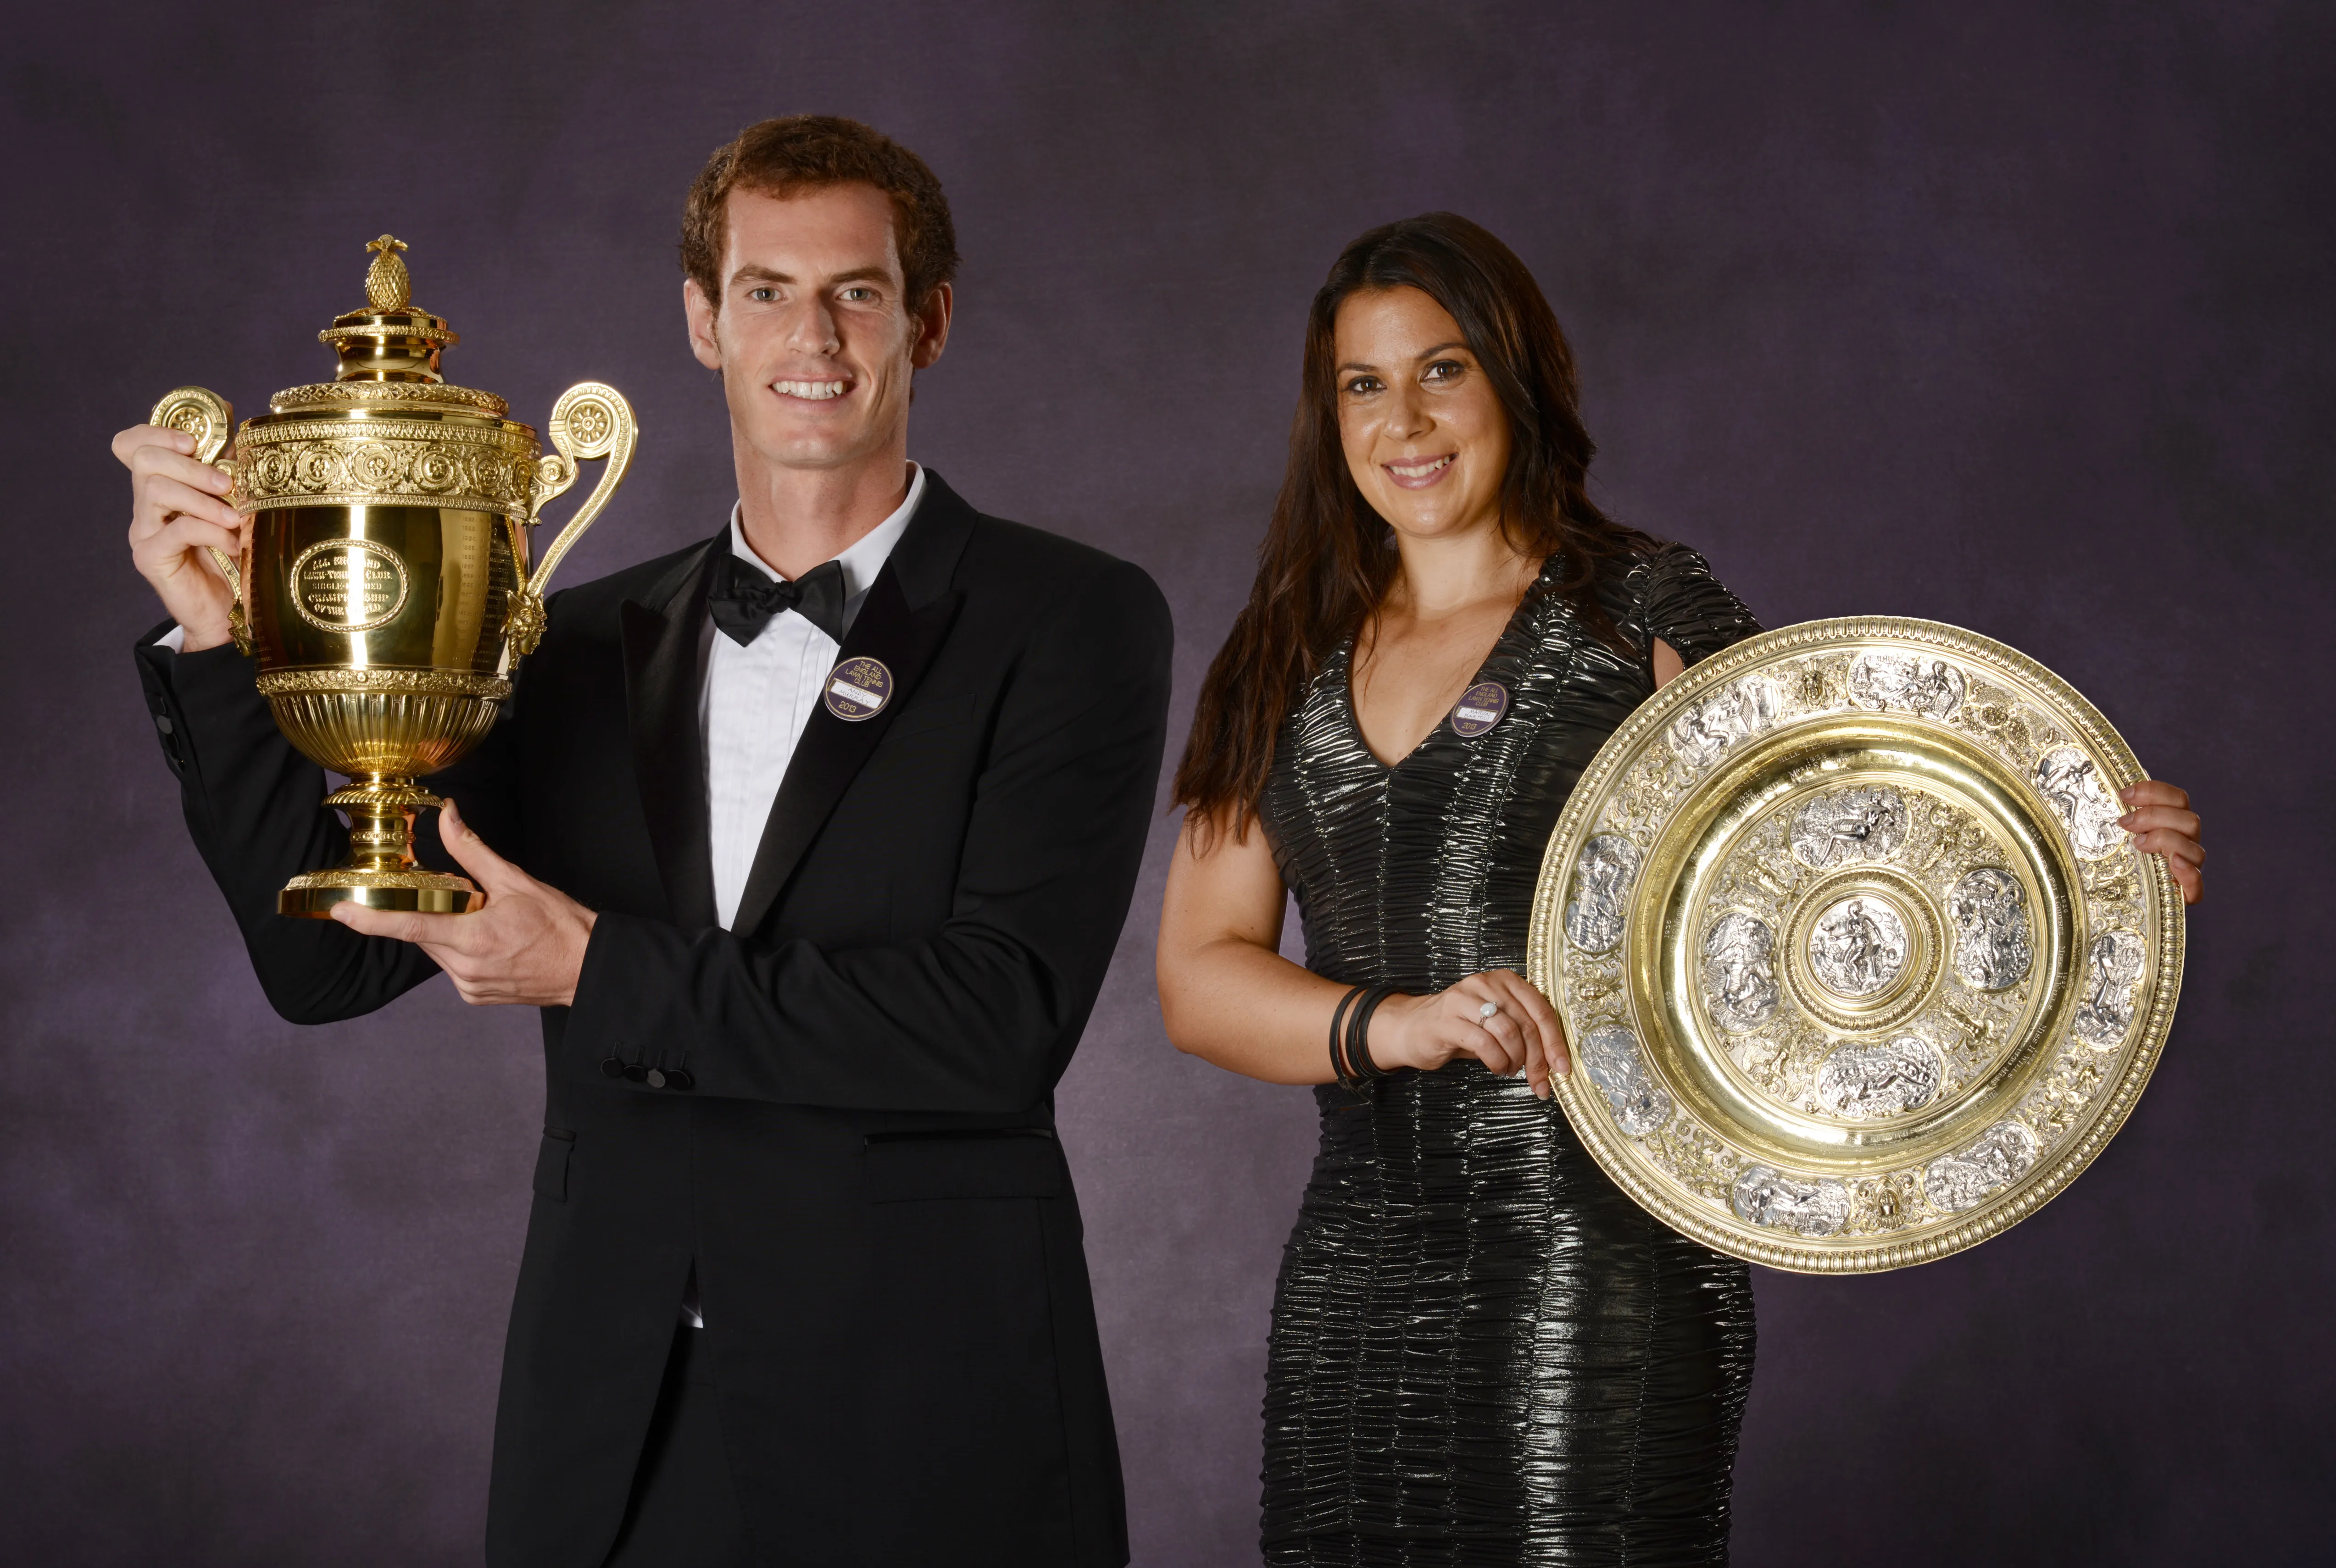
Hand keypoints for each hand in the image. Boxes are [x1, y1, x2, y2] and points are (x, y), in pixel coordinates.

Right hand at [115, 422, 245, 651]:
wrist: (226, 611)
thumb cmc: (231, 557)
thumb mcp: (233, 508)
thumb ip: (228, 475)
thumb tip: (240, 438)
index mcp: (162, 487)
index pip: (133, 445)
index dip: (156, 433)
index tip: (193, 441)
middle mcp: (145, 506)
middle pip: (147, 461)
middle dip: (191, 465)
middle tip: (227, 483)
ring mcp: (144, 531)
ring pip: (158, 490)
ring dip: (203, 499)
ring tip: (236, 517)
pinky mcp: (150, 557)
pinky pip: (177, 529)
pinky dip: (210, 530)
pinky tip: (234, 544)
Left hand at [330, 799, 597, 1005]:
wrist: (588, 969)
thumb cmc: (561, 926)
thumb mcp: (516, 881)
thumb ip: (473, 851)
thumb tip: (449, 818)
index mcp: (474, 938)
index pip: (409, 927)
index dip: (369, 920)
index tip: (341, 912)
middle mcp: (466, 969)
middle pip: (422, 935)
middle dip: (431, 913)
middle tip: (464, 900)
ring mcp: (470, 987)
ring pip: (436, 951)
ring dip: (447, 931)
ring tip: (487, 923)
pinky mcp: (475, 996)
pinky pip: (452, 967)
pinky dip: (460, 949)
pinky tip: (492, 942)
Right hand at [1366, 969, 1569, 1098]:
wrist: (1412, 1027)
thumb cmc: (1460, 1027)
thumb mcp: (1496, 1022)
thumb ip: (1524, 1031)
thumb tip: (1555, 1060)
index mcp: (1505, 980)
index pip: (1541, 1008)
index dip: (1555, 1041)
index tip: (1563, 1067)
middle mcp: (1486, 984)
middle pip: (1526, 1023)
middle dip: (1538, 1059)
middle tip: (1540, 1082)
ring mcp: (1464, 999)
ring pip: (1508, 1032)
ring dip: (1516, 1060)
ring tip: (1511, 1070)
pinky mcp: (1447, 1020)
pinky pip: (1484, 1043)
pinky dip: (1497, 1062)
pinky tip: (1497, 1068)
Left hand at [2120, 780, 2203, 904]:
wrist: (2111, 900)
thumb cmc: (2109, 860)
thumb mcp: (2112, 832)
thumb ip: (2119, 813)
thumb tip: (2110, 792)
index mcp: (2172, 824)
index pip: (2178, 799)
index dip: (2154, 792)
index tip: (2125, 795)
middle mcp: (2184, 844)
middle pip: (2188, 820)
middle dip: (2154, 816)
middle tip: (2124, 823)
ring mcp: (2186, 869)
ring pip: (2195, 848)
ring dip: (2166, 840)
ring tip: (2138, 845)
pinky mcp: (2183, 895)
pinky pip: (2196, 886)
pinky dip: (2188, 873)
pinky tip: (2174, 863)